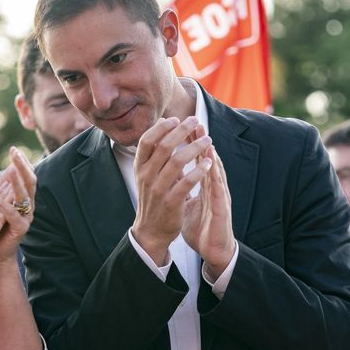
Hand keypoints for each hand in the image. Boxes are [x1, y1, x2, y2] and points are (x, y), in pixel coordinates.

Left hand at [0, 147, 35, 270]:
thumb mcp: (1, 203)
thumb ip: (6, 187)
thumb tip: (11, 166)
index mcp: (26, 200)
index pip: (28, 176)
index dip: (23, 163)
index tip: (14, 149)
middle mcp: (29, 207)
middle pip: (30, 182)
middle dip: (23, 166)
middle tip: (15, 152)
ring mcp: (27, 218)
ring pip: (24, 196)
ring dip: (17, 181)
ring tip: (10, 168)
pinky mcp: (20, 229)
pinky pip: (12, 214)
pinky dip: (1, 204)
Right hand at [132, 117, 212, 264]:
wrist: (151, 231)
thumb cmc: (153, 197)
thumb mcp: (147, 173)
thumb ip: (156, 151)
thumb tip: (163, 122)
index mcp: (139, 167)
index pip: (146, 140)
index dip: (161, 127)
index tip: (175, 119)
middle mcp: (146, 176)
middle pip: (164, 146)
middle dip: (181, 131)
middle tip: (195, 121)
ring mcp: (158, 189)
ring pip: (177, 161)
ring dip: (195, 147)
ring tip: (207, 140)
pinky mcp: (171, 202)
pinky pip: (187, 182)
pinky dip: (199, 170)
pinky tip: (209, 162)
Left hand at [181, 130, 234, 277]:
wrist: (213, 250)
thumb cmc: (203, 227)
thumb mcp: (188, 204)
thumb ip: (183, 188)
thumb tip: (172, 175)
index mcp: (204, 186)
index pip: (196, 160)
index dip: (190, 144)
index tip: (180, 128)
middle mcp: (212, 188)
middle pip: (207, 160)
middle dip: (200, 141)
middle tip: (194, 122)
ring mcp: (218, 197)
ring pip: (215, 170)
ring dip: (209, 152)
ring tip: (204, 135)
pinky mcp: (222, 208)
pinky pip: (217, 189)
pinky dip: (214, 175)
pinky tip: (211, 163)